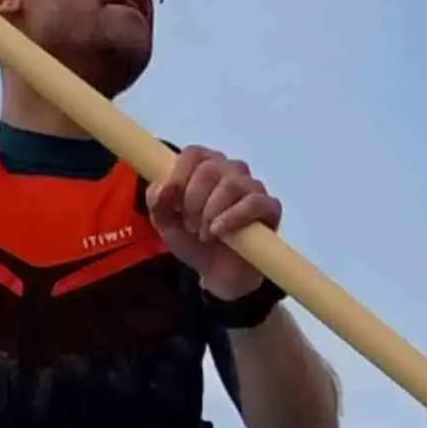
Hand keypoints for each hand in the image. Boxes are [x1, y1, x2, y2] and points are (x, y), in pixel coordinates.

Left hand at [146, 146, 281, 302]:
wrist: (217, 273)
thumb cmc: (193, 241)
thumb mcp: (166, 225)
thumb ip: (157, 204)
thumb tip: (164, 187)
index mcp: (205, 166)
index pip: (193, 153)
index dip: (179, 176)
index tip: (173, 203)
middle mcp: (230, 170)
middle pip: (209, 169)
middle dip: (193, 201)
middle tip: (189, 224)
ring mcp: (252, 187)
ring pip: (230, 185)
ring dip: (210, 213)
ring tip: (203, 233)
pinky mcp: (269, 208)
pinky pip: (253, 203)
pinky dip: (231, 218)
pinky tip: (218, 232)